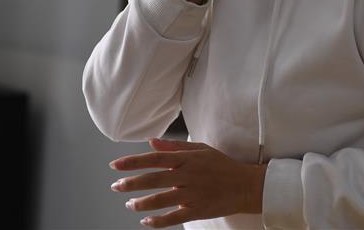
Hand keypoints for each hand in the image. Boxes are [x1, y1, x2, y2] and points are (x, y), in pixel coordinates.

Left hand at [109, 137, 265, 227]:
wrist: (247, 185)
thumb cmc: (222, 166)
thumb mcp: (201, 150)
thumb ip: (174, 147)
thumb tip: (151, 142)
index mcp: (188, 159)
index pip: (156, 158)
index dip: (134, 161)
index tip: (116, 165)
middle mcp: (189, 175)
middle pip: (154, 179)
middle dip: (131, 183)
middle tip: (116, 186)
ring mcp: (194, 194)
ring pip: (161, 199)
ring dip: (141, 203)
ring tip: (129, 204)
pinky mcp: (198, 210)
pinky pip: (173, 218)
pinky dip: (157, 221)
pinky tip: (146, 221)